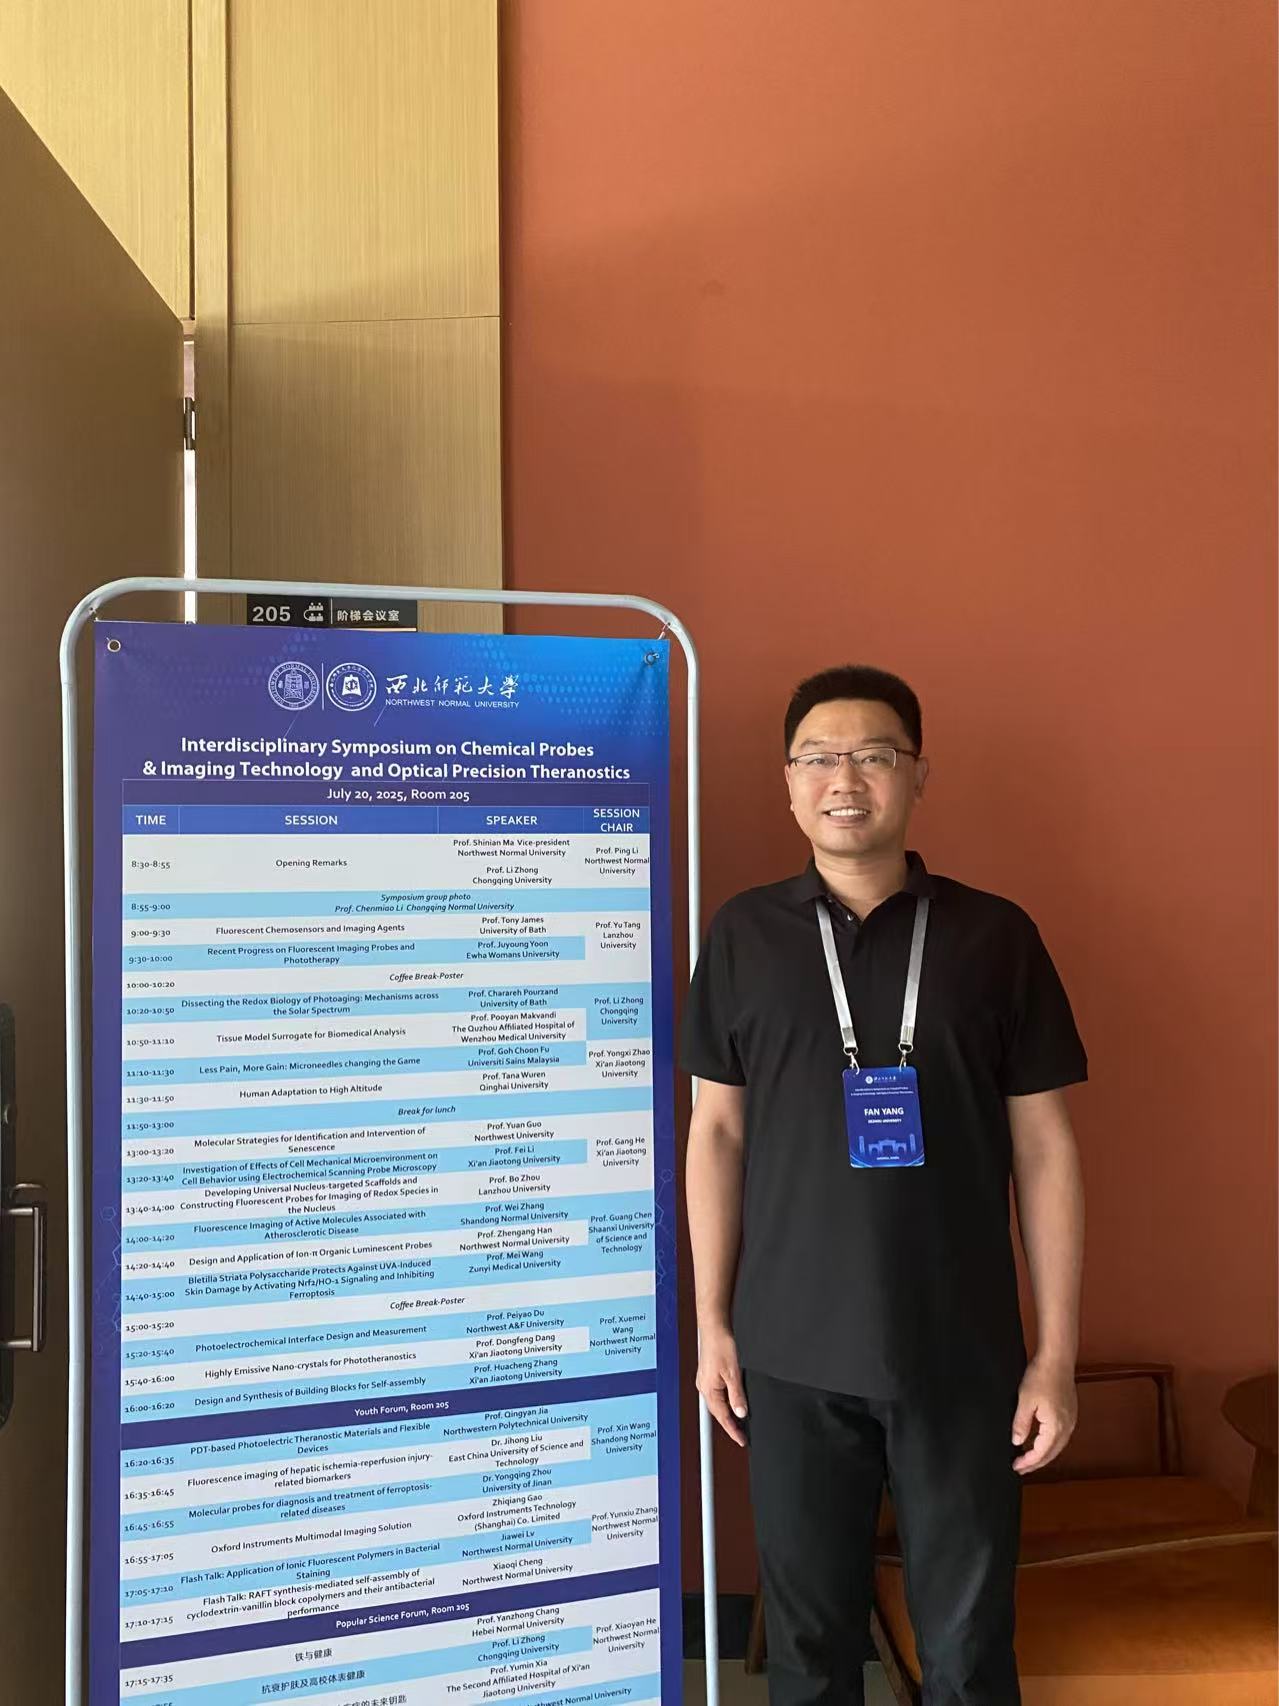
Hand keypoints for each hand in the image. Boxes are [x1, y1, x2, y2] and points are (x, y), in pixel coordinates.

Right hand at [696, 1324, 747, 1446]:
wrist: (715, 1327)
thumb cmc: (720, 1345)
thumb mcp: (733, 1373)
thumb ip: (737, 1395)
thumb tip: (742, 1413)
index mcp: (708, 1390)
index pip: (722, 1417)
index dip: (733, 1430)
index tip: (741, 1440)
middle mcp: (704, 1387)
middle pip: (718, 1412)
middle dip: (730, 1424)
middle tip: (742, 1434)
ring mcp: (705, 1381)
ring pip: (717, 1403)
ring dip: (727, 1413)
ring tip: (739, 1422)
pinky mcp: (708, 1374)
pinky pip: (716, 1394)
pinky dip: (725, 1401)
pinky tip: (731, 1401)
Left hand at [1012, 1357, 1077, 1474]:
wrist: (1057, 1359)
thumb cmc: (1041, 1376)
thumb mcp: (1024, 1401)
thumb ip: (1021, 1424)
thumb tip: (1016, 1442)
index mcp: (1055, 1427)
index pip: (1040, 1453)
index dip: (1027, 1462)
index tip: (1015, 1466)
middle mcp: (1067, 1427)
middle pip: (1051, 1454)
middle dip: (1036, 1463)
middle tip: (1021, 1468)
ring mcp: (1071, 1421)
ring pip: (1057, 1446)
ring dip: (1044, 1454)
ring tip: (1029, 1459)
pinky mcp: (1071, 1413)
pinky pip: (1061, 1436)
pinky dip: (1050, 1444)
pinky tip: (1041, 1442)